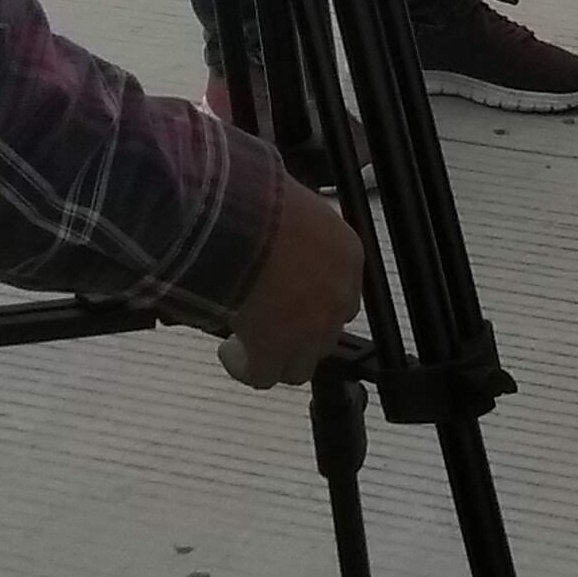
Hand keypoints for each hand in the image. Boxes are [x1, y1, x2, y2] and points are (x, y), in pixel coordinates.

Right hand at [217, 176, 363, 390]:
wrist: (243, 222)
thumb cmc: (265, 200)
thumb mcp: (297, 203)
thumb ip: (301, 226)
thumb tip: (285, 225)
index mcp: (347, 254)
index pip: (343, 292)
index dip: (316, 300)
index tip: (294, 298)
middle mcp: (337, 296)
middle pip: (325, 333)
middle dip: (299, 332)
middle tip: (271, 321)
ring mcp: (310, 330)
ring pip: (300, 365)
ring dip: (276, 355)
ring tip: (248, 340)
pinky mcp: (276, 353)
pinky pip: (263, 376)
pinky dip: (245, 367)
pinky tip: (230, 352)